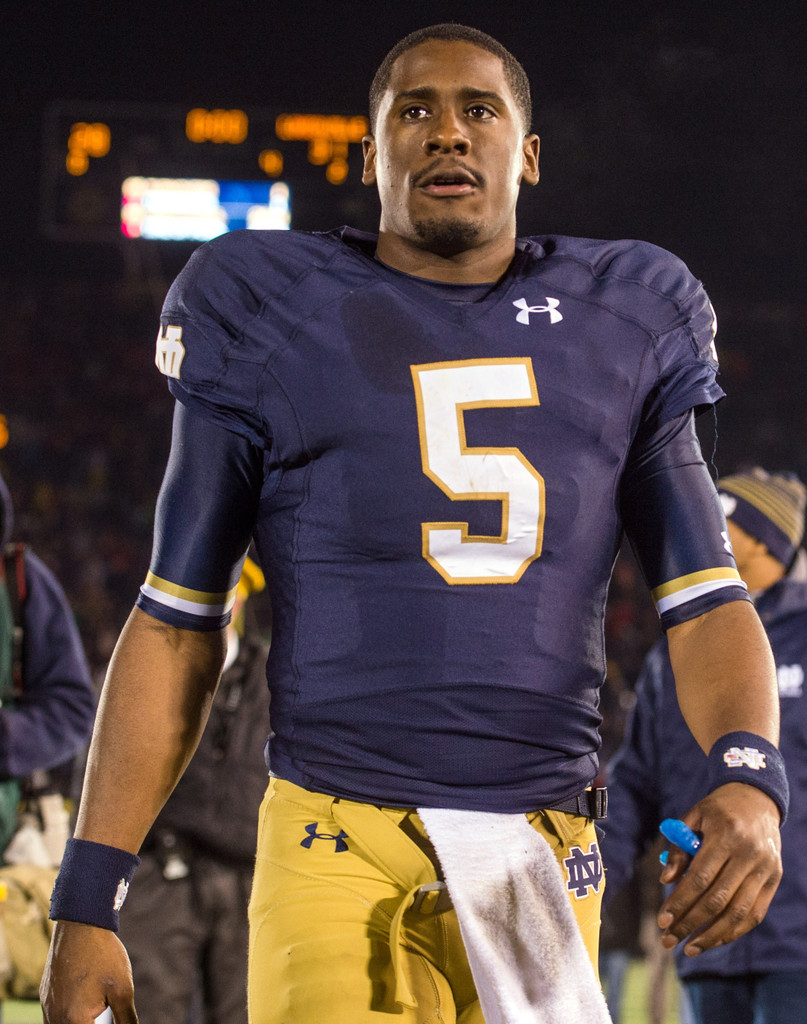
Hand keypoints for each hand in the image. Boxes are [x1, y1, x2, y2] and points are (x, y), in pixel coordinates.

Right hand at [40, 920, 137, 1022]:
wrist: (80, 924)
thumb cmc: (102, 955)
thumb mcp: (123, 989)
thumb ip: (126, 1018)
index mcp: (73, 1021)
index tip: (112, 1014)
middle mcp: (54, 1018)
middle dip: (92, 1021)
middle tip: (105, 1006)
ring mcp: (47, 1006)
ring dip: (81, 1020)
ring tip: (97, 1004)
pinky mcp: (46, 995)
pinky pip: (56, 1015)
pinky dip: (70, 1014)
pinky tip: (85, 998)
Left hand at [657, 782, 781, 956]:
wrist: (757, 799)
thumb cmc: (717, 809)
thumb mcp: (693, 816)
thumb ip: (678, 847)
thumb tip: (666, 881)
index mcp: (726, 835)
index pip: (699, 878)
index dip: (680, 902)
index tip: (661, 920)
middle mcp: (749, 854)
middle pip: (717, 900)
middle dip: (690, 923)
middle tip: (668, 939)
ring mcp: (765, 869)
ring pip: (738, 913)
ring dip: (712, 935)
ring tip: (689, 947)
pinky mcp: (773, 880)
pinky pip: (754, 914)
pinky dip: (734, 931)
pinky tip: (713, 939)